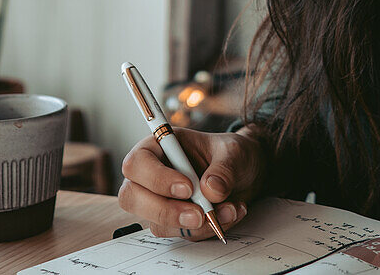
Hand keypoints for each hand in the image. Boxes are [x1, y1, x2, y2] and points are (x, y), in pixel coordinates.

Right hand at [119, 125, 266, 239]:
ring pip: (156, 223)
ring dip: (194, 224)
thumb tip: (211, 190)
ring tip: (230, 209)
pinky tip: (230, 213)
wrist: (246, 173)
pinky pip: (180, 233)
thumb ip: (224, 168)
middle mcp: (152, 175)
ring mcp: (160, 200)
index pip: (137, 163)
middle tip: (198, 215)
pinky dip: (206, 229)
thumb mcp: (234, 152)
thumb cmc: (232, 154)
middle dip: (165, 211)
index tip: (187, 187)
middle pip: (132, 198)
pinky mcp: (173, 221)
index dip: (156, 178)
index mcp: (160, 147)